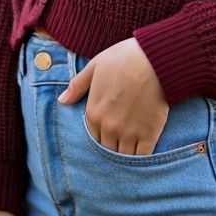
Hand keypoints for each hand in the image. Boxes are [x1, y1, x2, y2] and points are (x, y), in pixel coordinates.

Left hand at [57, 36, 168, 154]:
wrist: (153, 59)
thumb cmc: (124, 59)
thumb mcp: (95, 66)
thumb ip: (77, 85)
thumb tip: (62, 101)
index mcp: (93, 113)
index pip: (93, 137)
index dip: (102, 134)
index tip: (110, 130)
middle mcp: (108, 127)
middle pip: (108, 149)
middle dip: (114, 145)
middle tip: (123, 138)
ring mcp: (128, 133)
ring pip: (124, 156)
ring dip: (127, 153)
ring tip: (134, 145)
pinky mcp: (148, 134)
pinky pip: (142, 156)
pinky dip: (142, 156)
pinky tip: (144, 150)